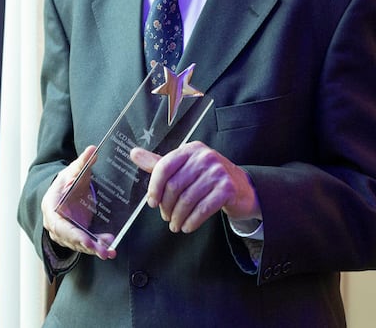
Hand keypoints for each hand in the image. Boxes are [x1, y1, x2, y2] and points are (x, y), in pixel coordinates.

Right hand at [41, 145, 116, 259]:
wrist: (65, 190)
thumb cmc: (67, 181)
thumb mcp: (75, 171)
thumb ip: (83, 162)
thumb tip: (93, 149)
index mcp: (51, 207)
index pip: (59, 225)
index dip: (72, 234)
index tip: (86, 241)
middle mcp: (55, 223)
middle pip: (69, 239)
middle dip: (86, 246)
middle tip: (103, 251)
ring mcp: (64, 232)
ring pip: (78, 245)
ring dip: (94, 249)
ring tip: (110, 250)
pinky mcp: (74, 236)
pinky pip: (84, 244)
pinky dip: (97, 247)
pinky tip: (110, 249)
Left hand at [130, 141, 259, 233]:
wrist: (241, 188)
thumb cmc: (207, 177)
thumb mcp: (184, 167)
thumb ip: (159, 163)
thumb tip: (133, 153)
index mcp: (190, 149)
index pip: (164, 167)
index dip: (154, 187)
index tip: (152, 203)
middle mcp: (205, 157)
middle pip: (174, 186)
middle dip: (167, 206)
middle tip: (166, 218)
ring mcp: (218, 172)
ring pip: (187, 199)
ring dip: (178, 217)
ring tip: (175, 225)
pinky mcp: (228, 189)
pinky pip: (203, 209)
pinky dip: (192, 221)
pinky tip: (188, 226)